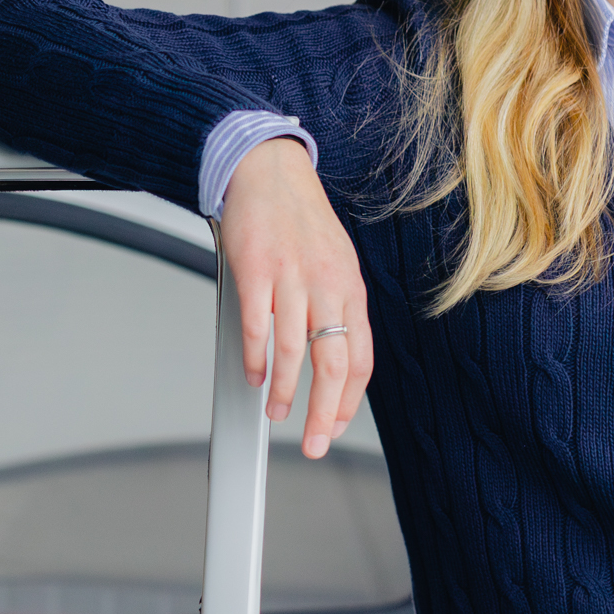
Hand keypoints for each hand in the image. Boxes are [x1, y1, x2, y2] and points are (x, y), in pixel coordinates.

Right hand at [219, 137, 371, 457]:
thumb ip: (337, 310)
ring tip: (278, 412)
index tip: (336, 426)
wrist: (270, 171)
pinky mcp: (256, 270)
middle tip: (314, 442)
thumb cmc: (300, 221)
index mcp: (351, 289)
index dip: (349, 401)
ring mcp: (291, 278)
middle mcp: (327, 286)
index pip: (360, 360)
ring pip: (295, 352)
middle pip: (333, 365)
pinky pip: (255, 327)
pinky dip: (254, 358)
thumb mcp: (335, 265)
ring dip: (286, 391)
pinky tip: (254, 374)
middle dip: (324, 414)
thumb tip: (332, 361)